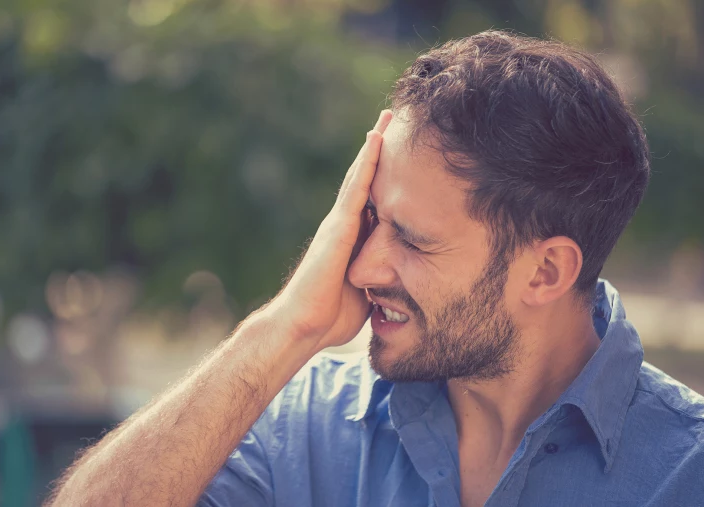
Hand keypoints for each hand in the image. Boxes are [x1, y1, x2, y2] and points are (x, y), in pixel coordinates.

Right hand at [268, 110, 392, 350]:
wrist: (303, 327)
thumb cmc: (330, 318)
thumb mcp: (365, 291)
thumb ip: (378, 277)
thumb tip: (399, 281)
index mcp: (351, 241)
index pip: (372, 202)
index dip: (384, 178)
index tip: (400, 159)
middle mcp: (343, 225)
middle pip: (364, 181)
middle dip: (379, 153)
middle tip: (392, 122)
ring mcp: (339, 223)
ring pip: (360, 176)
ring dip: (374, 147)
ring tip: (387, 118)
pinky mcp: (338, 227)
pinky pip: (356, 189)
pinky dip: (367, 163)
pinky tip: (377, 139)